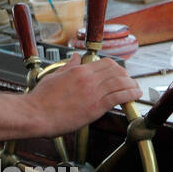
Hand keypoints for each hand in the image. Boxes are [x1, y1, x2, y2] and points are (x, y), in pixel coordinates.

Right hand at [26, 53, 140, 135]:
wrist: (36, 113)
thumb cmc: (41, 99)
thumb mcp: (54, 76)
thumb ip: (68, 67)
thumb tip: (76, 58)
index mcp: (78, 71)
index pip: (105, 63)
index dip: (116, 67)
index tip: (119, 73)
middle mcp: (88, 79)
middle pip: (116, 71)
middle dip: (125, 75)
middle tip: (129, 81)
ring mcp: (93, 92)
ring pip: (120, 82)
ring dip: (132, 85)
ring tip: (136, 88)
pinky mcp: (96, 106)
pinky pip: (119, 97)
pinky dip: (130, 94)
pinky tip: (135, 95)